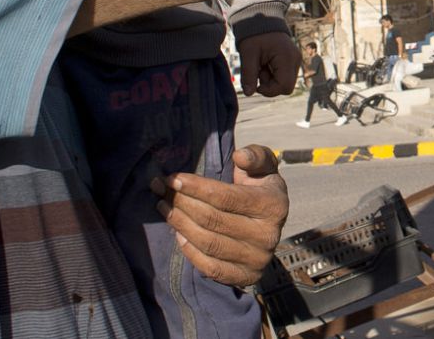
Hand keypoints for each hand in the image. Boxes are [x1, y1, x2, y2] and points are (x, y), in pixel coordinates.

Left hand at [152, 144, 288, 287]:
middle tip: (160, 189)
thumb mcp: (264, 166)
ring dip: (179, 224)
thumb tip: (239, 156)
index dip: (196, 188)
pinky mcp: (246, 277)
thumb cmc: (260, 187)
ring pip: (208, 243)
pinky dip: (190, 250)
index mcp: (273, 205)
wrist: (270, 224)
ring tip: (163, 207)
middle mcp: (268, 235)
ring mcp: (257, 259)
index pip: (226, 197)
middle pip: (212, 220)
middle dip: (181, 202)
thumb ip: (255, 155)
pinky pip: (210, 267)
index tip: (172, 178)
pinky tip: (177, 233)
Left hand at [238, 31, 301, 95]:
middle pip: (286, 87)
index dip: (269, 90)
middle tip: (259, 71)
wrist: (262, 20)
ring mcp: (296, 60)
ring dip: (271, 79)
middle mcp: (295, 60)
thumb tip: (248, 93)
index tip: (256, 83)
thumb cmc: (254, 35)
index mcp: (287, 57)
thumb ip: (248, 75)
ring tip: (262, 65)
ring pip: (285, 82)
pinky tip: (266, 64)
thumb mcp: (248, 54)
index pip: (284, 86)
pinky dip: (274, 74)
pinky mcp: (292, 60)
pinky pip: (285, 75)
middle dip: (270, 85)